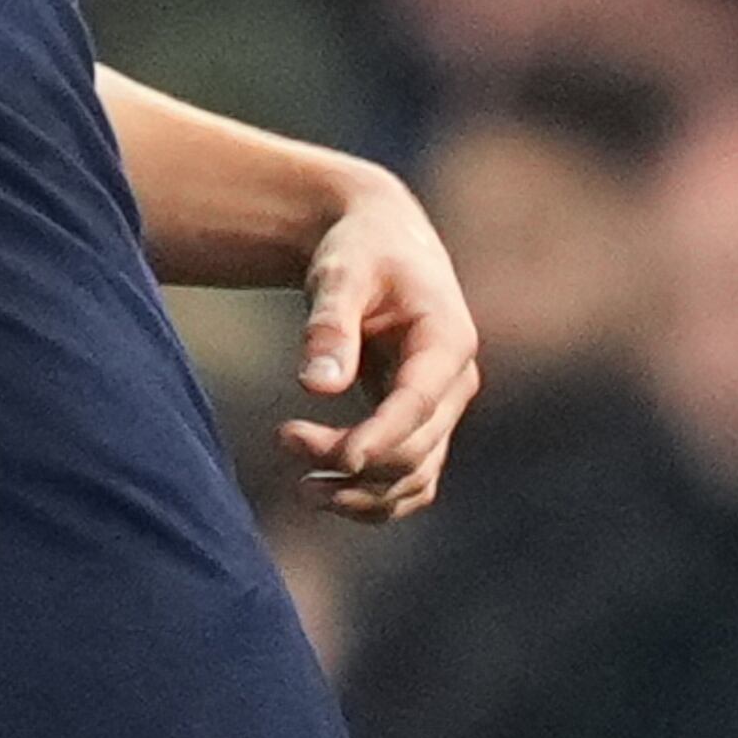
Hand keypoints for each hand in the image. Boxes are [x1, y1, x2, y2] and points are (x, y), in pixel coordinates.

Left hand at [280, 165, 480, 521]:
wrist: (377, 240)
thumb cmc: (358, 250)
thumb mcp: (339, 273)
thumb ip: (330, 325)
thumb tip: (317, 385)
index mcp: (447, 340)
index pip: (420, 403)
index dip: (382, 437)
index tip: (338, 460)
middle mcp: (454, 381)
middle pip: (415, 446)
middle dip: (353, 458)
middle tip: (284, 437)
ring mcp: (440, 407)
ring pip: (417, 474)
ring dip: (364, 494)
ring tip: (301, 491)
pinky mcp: (419, 421)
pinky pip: (410, 476)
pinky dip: (375, 497)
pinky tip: (327, 495)